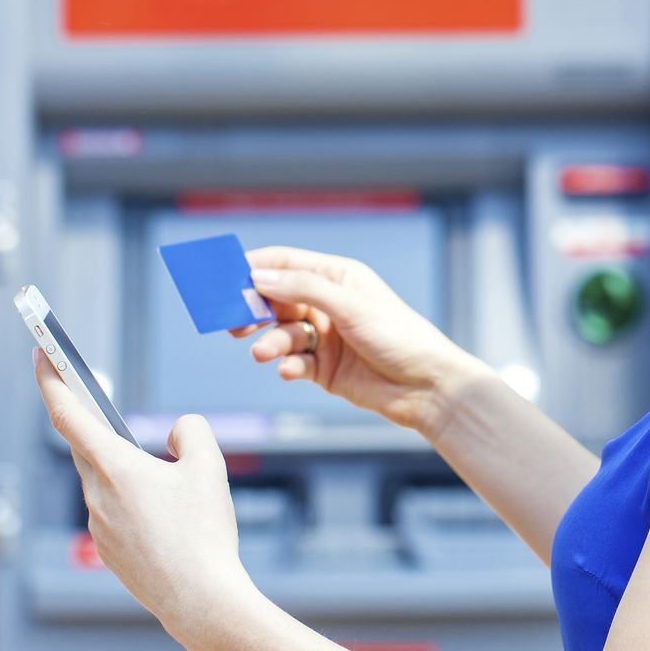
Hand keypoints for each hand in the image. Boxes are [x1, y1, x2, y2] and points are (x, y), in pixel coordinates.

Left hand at [30, 347, 259, 649]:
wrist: (200, 601)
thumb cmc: (204, 533)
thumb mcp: (209, 468)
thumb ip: (192, 432)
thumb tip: (176, 433)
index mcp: (115, 468)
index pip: (69, 413)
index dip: (52, 379)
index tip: (41, 352)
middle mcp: (96, 495)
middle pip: (88, 446)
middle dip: (97, 425)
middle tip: (101, 403)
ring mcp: (98, 526)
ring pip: (105, 481)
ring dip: (128, 471)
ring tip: (172, 488)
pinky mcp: (108, 551)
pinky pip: (115, 512)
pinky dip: (136, 504)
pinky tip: (168, 520)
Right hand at [227, 245, 488, 439]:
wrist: (427, 387)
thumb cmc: (399, 336)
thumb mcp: (350, 306)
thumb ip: (303, 289)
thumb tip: (258, 277)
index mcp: (337, 276)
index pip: (284, 263)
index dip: (252, 267)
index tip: (222, 278)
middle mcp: (328, 303)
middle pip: (275, 299)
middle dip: (252, 309)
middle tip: (232, 322)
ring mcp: (325, 337)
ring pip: (281, 333)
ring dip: (269, 342)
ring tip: (262, 353)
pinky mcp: (323, 369)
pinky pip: (293, 362)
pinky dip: (288, 366)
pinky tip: (289, 371)